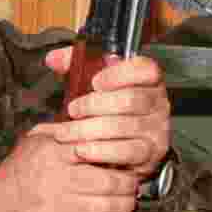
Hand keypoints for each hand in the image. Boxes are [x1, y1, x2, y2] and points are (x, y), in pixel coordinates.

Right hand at [0, 48, 170, 211]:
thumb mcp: (36, 141)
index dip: (121, 153)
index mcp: (55, 153)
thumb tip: (94, 113)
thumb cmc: (22, 169)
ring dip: (127, 205)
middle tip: (132, 182)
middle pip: (113, 182)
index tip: (127, 156)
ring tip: (129, 200)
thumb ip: (63, 129)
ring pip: (110, 207)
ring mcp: (59, 207)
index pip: (101, 149)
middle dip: (130, 184)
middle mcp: (58, 179)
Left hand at [41, 47, 170, 177]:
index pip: (145, 69)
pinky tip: (81, 150)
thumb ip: (75, 67)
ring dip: (87, 130)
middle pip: (131, 99)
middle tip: (72, 110)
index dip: (119, 74)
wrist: (118, 150)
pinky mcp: (150, 153)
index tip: (94, 82)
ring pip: (124, 126)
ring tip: (65, 133)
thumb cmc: (106, 112)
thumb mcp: (92, 86)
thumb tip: (54, 58)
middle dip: (93, 105)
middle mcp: (156, 103)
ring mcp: (156, 128)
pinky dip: (99, 151)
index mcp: (146, 81)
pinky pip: (127, 151)